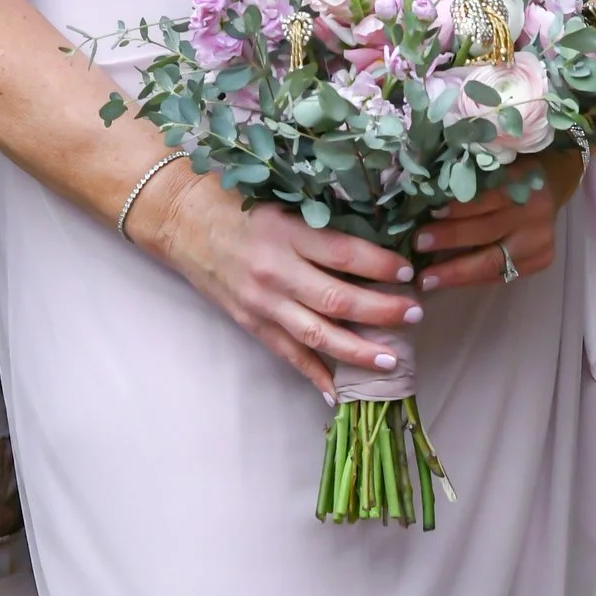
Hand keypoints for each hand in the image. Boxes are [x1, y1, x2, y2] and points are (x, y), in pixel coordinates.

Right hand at [146, 172, 419, 402]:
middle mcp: (274, 271)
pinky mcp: (250, 322)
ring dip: (358, 351)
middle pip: (337, 300)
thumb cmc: (236, 203)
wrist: (181, 220)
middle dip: (382, 312)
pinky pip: (288, 354)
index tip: (408, 271)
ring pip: (317, 335)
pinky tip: (339, 393)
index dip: (381, 265)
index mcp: (285, 233)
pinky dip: (315, 375)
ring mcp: (261, 302)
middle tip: (414, 314)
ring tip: (391, 361)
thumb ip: (320, 225)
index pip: (344, 254)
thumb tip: (374, 246)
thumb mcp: (281, 202)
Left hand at [413, 141, 585, 295]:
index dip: (458, 208)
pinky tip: (447, 282)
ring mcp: (540, 242)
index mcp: (523, 182)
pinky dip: (471, 280)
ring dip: (456, 273)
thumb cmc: (509, 175)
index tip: (429, 214)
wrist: (548, 190)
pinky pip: (500, 276)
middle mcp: (535, 214)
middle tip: (418, 246)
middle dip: (450, 240)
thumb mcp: (493, 167)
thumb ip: (468, 181)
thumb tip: (422, 200)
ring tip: (426, 279)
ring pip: (493, 262)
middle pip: (487, 231)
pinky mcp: (540, 262)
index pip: (487, 197)